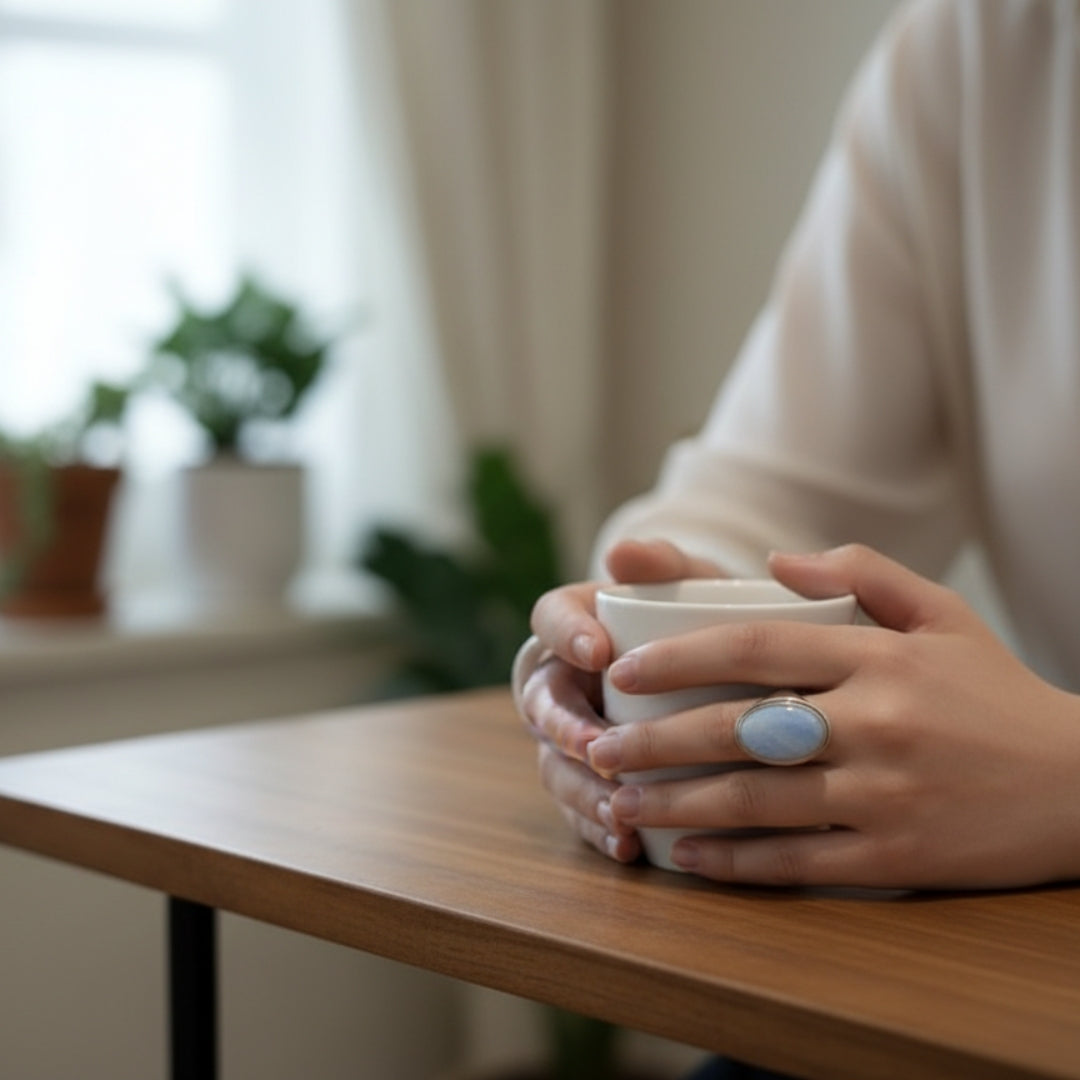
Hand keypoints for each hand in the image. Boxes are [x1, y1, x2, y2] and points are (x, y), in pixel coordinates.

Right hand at [519, 539, 721, 862]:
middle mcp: (564, 681)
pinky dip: (601, 830)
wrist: (728, 669)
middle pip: (541, 704)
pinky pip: (582, 810)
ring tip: (617, 811)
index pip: (549, 618)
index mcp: (576, 624)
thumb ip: (663, 563)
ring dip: (581, 791)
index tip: (598, 649)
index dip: (565, 635)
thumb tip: (622, 551)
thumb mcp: (691, 583)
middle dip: (565, 728)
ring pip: (555, 765)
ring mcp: (574, 737)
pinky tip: (630, 846)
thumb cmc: (700, 617)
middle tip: (596, 744)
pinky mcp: (595, 781)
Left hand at [586, 544, 1079, 889]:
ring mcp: (883, 794)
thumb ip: (863, 575)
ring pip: (756, 801)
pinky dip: (736, 862)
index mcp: (877, 658)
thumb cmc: (997, 693)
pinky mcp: (897, 856)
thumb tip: (775, 562)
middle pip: (738, 730)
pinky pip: (798, 861)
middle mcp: (874, 723)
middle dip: (655, 743)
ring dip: (678, 806)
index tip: (624, 673)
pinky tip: (689, 857)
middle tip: (597, 748)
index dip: (678, 658)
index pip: (754, 648)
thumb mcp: (944, 614)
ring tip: (620, 804)